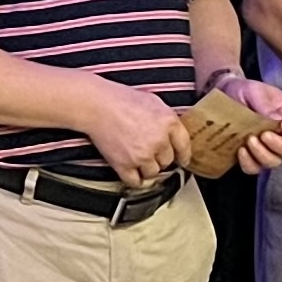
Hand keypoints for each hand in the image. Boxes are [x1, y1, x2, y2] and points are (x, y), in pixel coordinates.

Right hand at [76, 78, 192, 187]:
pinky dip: (134, 179)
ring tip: (138, 158)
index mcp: (169, 123)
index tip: (182, 160)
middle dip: (160, 158)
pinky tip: (131, 172)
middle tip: (150, 151)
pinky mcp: (125, 165)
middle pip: (167, 161)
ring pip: (153, 173)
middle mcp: (159, 141)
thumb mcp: (154, 102)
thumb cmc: (122, 99)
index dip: (183, 156)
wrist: (97, 105)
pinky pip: (136, 182)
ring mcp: (142, 155)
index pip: (184, 147)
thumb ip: (167, 119)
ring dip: (147, 169)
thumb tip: (173, 133)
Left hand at [219, 75, 281, 173]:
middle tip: (263, 135)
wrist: (225, 96)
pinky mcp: (251, 157)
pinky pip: (254, 168)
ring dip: (262, 154)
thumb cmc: (245, 92)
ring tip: (249, 140)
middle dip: (278, 145)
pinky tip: (240, 151)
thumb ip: (266, 106)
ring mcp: (267, 149)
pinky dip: (249, 163)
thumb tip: (275, 122)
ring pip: (274, 162)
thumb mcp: (256, 91)